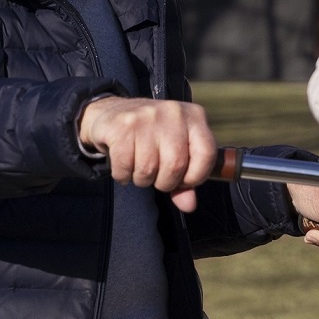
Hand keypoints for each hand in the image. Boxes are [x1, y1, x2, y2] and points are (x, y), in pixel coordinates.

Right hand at [78, 96, 215, 212]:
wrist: (112, 113)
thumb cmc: (151, 137)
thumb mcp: (175, 151)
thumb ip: (185, 180)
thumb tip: (189, 205)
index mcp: (194, 116)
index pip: (207, 154)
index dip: (195, 176)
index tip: (183, 180)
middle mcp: (173, 113)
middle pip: (175, 165)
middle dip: (164, 182)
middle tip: (156, 176)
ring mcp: (146, 117)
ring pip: (148, 169)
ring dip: (142, 179)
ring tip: (138, 167)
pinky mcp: (122, 126)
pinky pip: (124, 167)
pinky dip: (123, 175)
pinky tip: (124, 165)